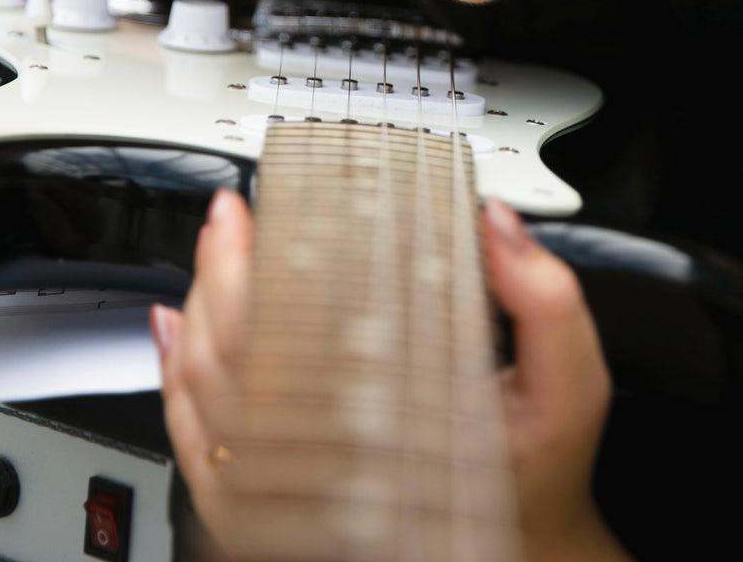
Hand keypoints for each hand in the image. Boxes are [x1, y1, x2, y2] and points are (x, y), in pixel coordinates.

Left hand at [152, 190, 631, 560]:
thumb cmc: (532, 470)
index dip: (251, 268)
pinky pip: (200, 446)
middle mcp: (327, 466)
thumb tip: (494, 224)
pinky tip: (173, 334)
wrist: (516, 545)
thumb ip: (545, 303)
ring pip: (203, 400)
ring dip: (193, 318)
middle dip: (216, 274)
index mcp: (386, 426)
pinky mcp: (281, 504)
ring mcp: (295, 491)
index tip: (251, 213)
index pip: (287, 338)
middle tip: (225, 218)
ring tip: (209, 256)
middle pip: (229, 361)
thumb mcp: (569, 387)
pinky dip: (175, 381)